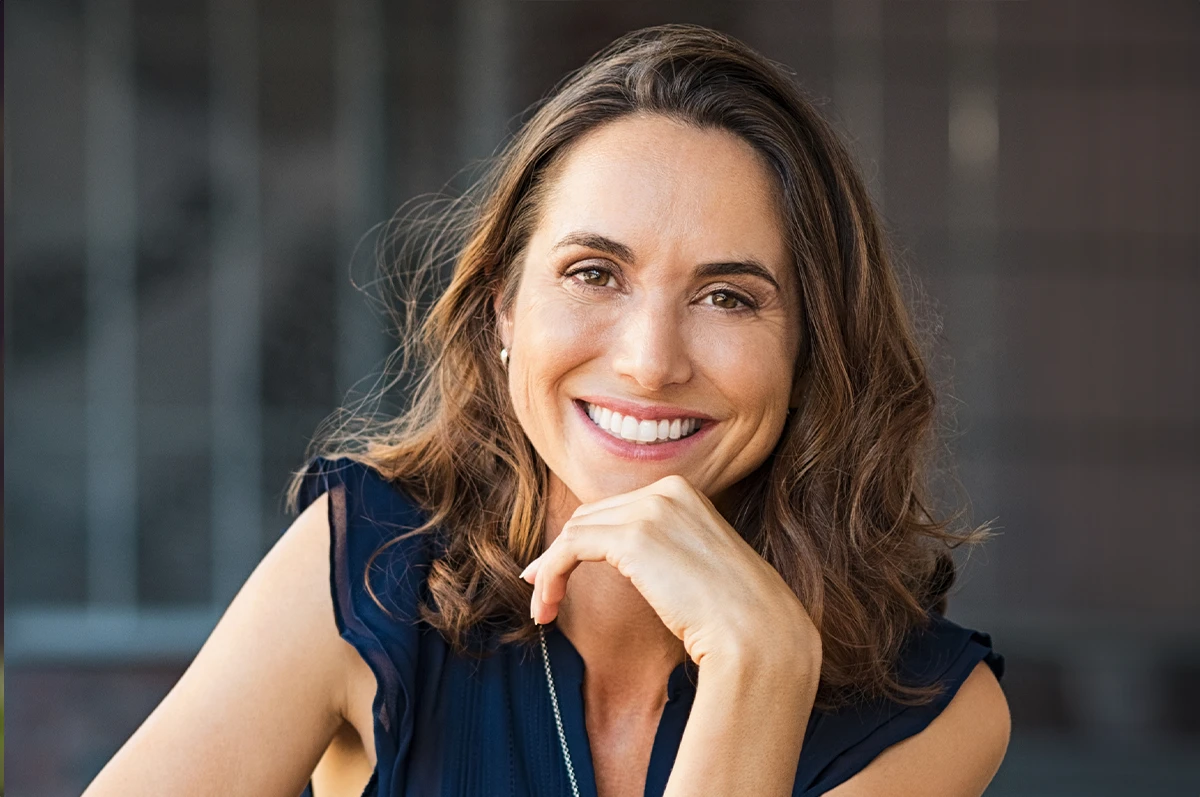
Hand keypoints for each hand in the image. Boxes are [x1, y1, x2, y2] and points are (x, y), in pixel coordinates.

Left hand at [519, 474, 819, 668]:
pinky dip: (550, 575)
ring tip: (543, 609)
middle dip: (559, 553)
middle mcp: (666, 490)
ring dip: (550, 571)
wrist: (757, 635)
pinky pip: (570, 549)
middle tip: (541, 591)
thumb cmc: (734, 615)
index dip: (581, 540)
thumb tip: (624, 559)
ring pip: (574, 532)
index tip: (557, 572)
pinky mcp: (633, 537)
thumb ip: (663, 550)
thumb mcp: (697, 565)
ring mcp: (650, 509)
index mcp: (684, 491)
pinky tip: (546, 607)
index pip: (615, 509)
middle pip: (591, 517)